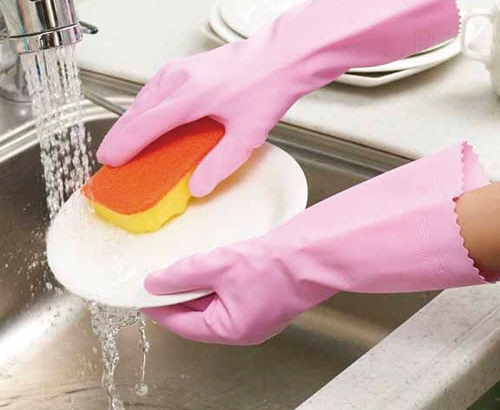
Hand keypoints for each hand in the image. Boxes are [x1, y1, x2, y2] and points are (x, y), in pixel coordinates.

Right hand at [97, 0, 458, 196]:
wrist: (281, 57)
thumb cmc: (266, 89)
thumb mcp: (246, 136)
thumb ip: (219, 164)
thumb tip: (197, 185)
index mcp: (188, 97)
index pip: (143, 126)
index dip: (123, 146)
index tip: (110, 162)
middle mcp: (177, 79)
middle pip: (136, 111)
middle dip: (120, 135)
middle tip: (112, 157)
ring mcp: (179, 69)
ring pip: (142, 99)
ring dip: (131, 121)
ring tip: (126, 142)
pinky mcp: (184, 66)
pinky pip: (154, 90)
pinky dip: (144, 108)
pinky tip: (149, 120)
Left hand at [141, 143, 489, 344]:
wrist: (312, 253)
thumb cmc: (275, 265)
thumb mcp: (218, 266)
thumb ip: (183, 275)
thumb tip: (154, 283)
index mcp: (230, 329)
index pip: (182, 323)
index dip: (159, 307)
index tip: (143, 295)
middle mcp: (243, 328)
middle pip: (198, 315)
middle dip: (179, 296)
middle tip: (161, 278)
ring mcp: (255, 315)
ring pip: (215, 304)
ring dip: (198, 287)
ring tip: (184, 269)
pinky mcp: (264, 299)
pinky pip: (230, 295)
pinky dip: (216, 282)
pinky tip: (212, 266)